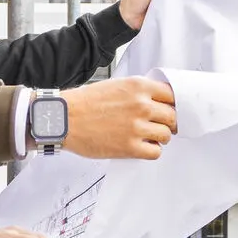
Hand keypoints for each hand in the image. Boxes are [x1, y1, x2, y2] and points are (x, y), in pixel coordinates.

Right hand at [58, 76, 176, 160]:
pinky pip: (155, 152)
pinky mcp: (130, 147)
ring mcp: (136, 127)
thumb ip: (137, 91)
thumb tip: (155, 100)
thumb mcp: (115, 85)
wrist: (64, 119)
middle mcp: (141, 105)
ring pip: (166, 135)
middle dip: (167, 122)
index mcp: (138, 87)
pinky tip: (141, 146)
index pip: (172, 95)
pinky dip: (151, 151)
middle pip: (172, 116)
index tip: (167, 109)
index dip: (171, 104)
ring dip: (159, 137)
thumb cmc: (84, 103)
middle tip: (158, 125)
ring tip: (147, 137)